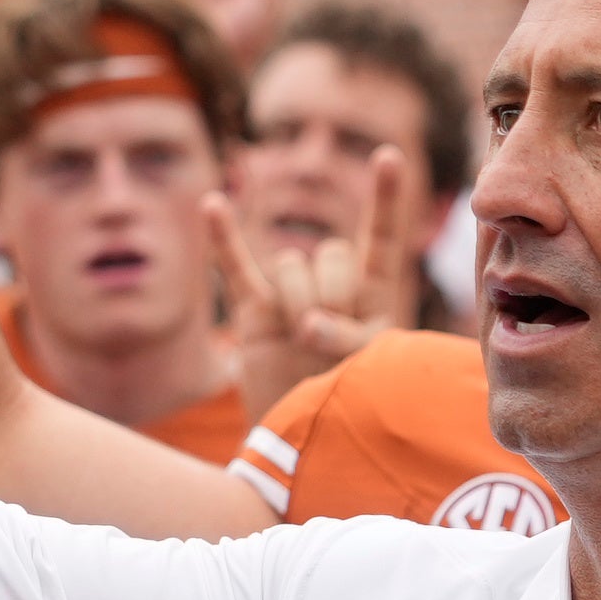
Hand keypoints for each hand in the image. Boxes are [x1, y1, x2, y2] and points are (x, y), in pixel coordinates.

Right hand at [209, 141, 423, 414]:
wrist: (305, 443)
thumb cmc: (353, 408)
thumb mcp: (370, 372)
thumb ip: (348, 340)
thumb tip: (307, 321)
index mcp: (374, 296)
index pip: (380, 238)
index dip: (384, 199)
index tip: (389, 156)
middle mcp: (332, 287)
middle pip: (331, 253)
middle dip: (334, 292)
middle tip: (330, 334)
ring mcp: (290, 296)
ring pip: (292, 264)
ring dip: (298, 298)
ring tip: (300, 339)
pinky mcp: (254, 311)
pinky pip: (236, 268)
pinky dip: (224, 238)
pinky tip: (211, 204)